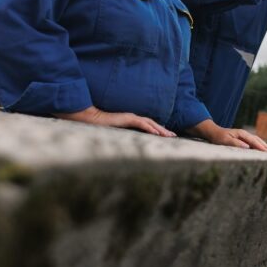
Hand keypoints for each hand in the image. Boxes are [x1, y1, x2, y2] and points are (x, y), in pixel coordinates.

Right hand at [56, 106, 175, 136]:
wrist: (92, 119)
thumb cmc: (102, 127)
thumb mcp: (116, 134)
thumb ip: (124, 138)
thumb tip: (128, 149)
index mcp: (132, 122)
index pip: (148, 126)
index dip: (158, 130)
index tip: (167, 136)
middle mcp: (134, 118)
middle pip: (153, 124)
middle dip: (164, 130)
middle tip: (174, 136)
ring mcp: (131, 117)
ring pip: (150, 123)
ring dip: (161, 129)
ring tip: (169, 135)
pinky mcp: (128, 118)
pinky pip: (142, 123)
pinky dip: (151, 128)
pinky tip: (157, 133)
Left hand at [187, 119, 266, 151]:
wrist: (213, 132)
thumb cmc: (218, 137)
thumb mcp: (225, 140)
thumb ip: (235, 143)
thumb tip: (247, 146)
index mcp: (241, 134)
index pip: (254, 141)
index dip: (261, 147)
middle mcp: (244, 134)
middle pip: (258, 140)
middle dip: (266, 146)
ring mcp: (244, 136)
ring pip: (257, 140)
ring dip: (264, 146)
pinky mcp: (243, 139)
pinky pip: (254, 142)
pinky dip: (260, 145)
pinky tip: (262, 150)